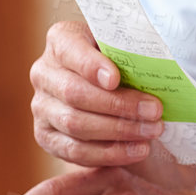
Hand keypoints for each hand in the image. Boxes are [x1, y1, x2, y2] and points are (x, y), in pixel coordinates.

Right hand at [30, 20, 163, 165]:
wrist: (98, 84)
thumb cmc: (116, 60)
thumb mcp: (120, 46)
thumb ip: (128, 53)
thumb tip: (151, 73)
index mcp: (60, 40)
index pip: (71, 50)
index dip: (91, 66)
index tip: (115, 79)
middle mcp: (44, 73)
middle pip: (75, 93)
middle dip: (119, 105)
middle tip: (154, 112)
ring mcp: (41, 106)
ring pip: (75, 124)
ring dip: (118, 132)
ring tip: (151, 132)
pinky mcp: (45, 136)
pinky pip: (75, 151)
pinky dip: (108, 154)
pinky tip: (136, 150)